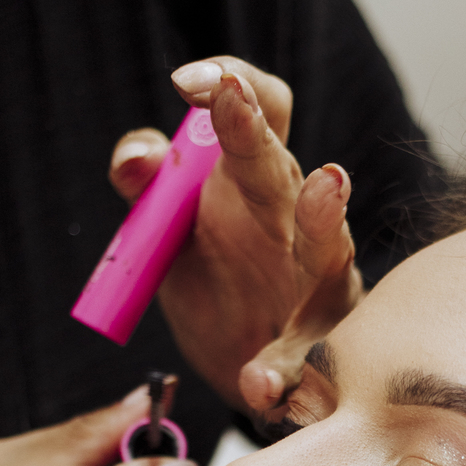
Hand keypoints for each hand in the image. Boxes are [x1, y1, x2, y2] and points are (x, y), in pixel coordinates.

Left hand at [109, 58, 362, 415]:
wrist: (247, 368)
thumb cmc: (221, 281)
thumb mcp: (172, 231)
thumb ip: (150, 187)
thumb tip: (137, 158)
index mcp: (258, 181)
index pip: (261, 106)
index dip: (231, 82)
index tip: (187, 81)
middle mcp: (295, 220)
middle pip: (281, 163)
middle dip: (255, 130)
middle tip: (232, 97)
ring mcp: (318, 283)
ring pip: (328, 245)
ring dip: (323, 216)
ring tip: (326, 185)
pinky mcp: (319, 349)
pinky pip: (305, 358)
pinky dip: (282, 371)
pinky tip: (258, 384)